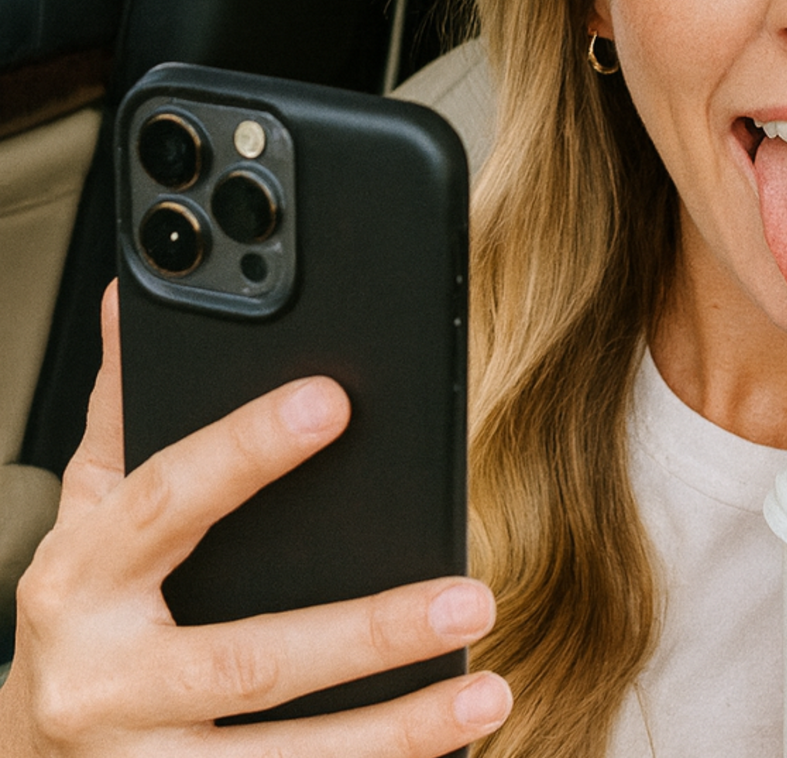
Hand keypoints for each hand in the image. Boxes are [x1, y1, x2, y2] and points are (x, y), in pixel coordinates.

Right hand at [0, 281, 511, 755]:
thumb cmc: (81, 618)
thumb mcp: (86, 510)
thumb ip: (123, 411)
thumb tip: (133, 294)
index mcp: (81, 579)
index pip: (169, 500)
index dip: (246, 449)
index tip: (334, 402)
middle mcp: (101, 684)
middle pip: (248, 660)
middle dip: (366, 634)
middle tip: (469, 596)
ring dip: (394, 733)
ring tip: (486, 693)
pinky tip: (448, 750)